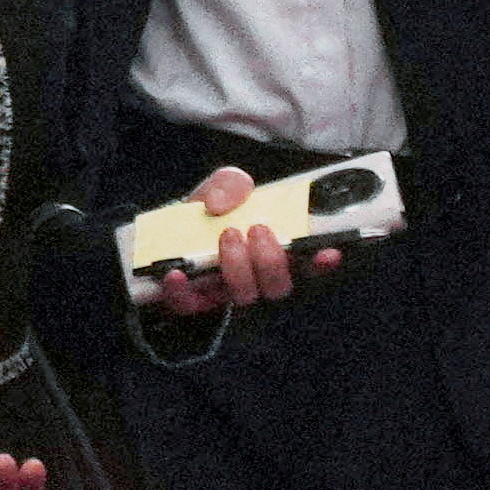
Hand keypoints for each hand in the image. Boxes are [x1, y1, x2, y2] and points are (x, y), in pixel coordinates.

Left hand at [144, 168, 341, 317]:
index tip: (327, 252)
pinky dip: (183, 290)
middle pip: (279, 287)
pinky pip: (190, 305)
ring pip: (245, 297)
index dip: (321, 264)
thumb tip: (223, 203)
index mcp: (274, 254)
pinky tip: (177, 272)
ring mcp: (224, 294)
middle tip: (258, 228)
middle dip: (273, 260)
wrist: (161, 235)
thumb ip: (231, 184)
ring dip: (239, 267)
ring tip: (227, 235)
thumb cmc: (205, 216)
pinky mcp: (191, 303)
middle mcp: (255, 280)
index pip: (308, 268)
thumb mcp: (220, 190)